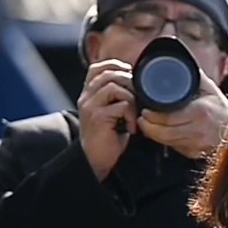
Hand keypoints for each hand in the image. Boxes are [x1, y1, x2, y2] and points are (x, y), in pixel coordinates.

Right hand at [77, 60, 136, 180]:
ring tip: (134, 115)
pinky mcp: (96, 117)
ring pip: (114, 86)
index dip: (117, 67)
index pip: (99, 67)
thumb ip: (119, 97)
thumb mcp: (113, 112)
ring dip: (131, 99)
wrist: (97, 160)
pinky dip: (131, 114)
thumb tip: (140, 83)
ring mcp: (90, 106)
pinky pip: (120, 105)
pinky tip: (131, 127)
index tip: (133, 79)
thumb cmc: (110, 137)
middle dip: (130, 83)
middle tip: (139, 100)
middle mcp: (86, 97)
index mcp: (89, 93)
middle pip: (109, 73)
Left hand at [138, 73, 227, 159]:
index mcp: (199, 112)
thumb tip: (180, 61)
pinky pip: (175, 147)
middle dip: (148, 125)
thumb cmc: (223, 111)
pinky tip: (163, 133)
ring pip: (166, 142)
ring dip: (153, 134)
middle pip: (163, 132)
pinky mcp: (195, 153)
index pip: (166, 118)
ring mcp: (196, 144)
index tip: (144, 109)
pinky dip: (166, 141)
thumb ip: (195, 77)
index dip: (151, 116)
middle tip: (142, 117)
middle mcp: (197, 129)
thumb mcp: (210, 90)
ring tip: (148, 125)